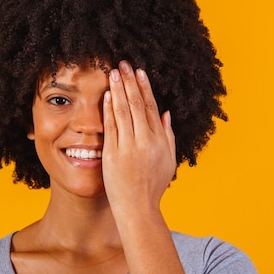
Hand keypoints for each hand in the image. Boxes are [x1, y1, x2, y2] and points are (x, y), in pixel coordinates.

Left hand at [102, 60, 176, 215]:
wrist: (138, 208)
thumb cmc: (153, 187)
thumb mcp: (168, 160)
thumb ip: (168, 135)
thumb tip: (166, 113)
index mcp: (160, 140)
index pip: (151, 107)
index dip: (144, 88)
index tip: (139, 72)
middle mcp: (145, 141)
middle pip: (136, 104)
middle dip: (129, 82)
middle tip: (123, 64)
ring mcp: (128, 147)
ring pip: (123, 111)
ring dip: (117, 90)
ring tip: (113, 73)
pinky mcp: (113, 154)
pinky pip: (110, 127)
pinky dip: (108, 109)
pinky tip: (105, 95)